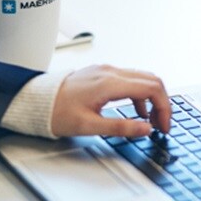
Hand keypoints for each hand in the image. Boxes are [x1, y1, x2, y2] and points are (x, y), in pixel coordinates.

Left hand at [51, 65, 171, 137]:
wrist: (36, 101)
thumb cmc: (56, 112)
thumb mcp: (89, 126)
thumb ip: (121, 127)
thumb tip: (146, 129)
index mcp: (109, 83)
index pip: (152, 88)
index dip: (164, 108)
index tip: (164, 126)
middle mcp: (110, 72)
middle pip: (152, 80)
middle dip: (162, 103)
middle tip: (162, 124)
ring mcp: (106, 70)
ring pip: (142, 78)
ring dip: (152, 98)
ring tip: (150, 120)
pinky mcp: (101, 73)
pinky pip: (129, 79)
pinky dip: (139, 94)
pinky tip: (136, 110)